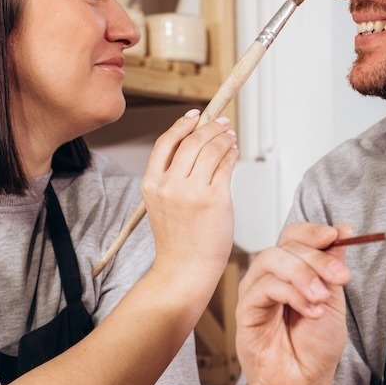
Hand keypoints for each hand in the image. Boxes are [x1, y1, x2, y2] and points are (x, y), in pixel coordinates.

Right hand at [142, 110, 238, 291]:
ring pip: (211, 149)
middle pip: (192, 141)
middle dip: (210, 126)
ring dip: (224, 138)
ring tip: (230, 136)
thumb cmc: (178, 239)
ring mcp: (192, 192)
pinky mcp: (215, 199)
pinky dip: (232, 154)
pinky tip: (234, 152)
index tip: (196, 115)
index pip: (166, 142)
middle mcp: (169, 185)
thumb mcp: (162, 204)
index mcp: (151, 184)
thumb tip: (196, 143)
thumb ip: (173, 176)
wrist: (185, 269)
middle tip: (222, 122)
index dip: (182, 124)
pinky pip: (226, 165)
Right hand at [232, 223, 351, 384]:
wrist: (304, 383)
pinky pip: (264, 287)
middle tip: (340, 276)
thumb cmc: (315, 347)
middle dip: (317, 258)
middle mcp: (271, 276)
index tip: (339, 235)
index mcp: (292, 270)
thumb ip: (332, 267)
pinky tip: (309, 311)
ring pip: (273, 260)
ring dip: (304, 274)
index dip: (314, 231)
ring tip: (321, 299)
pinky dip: (291, 294)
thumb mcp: (333, 299)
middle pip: (286, 244)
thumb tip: (343, 231)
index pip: (295, 235)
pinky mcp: (245, 310)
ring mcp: (256, 291)